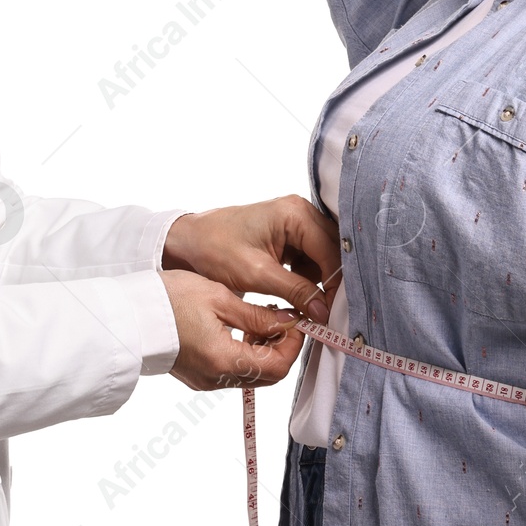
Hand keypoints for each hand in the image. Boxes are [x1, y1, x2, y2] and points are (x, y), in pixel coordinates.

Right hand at [159, 270, 305, 390]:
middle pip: (268, 376)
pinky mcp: (198, 376)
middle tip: (283, 319)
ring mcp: (206, 380)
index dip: (294, 345)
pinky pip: (234, 371)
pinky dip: (246, 353)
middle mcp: (216, 378)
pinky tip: (242, 328)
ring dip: (265, 351)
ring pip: (252, 374)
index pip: (277, 366)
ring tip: (261, 318)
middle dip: (282, 348)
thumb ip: (258, 314)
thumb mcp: (219, 298)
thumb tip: (288, 322)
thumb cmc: (168, 299)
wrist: (129, 313)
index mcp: (223, 360)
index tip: (296, 321)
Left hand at [162, 194, 341, 322]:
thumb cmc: (215, 250)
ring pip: (323, 257)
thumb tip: (323, 312)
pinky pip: (309, 258)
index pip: (330, 250)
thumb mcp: (256, 274)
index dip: (336, 283)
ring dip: (320, 282)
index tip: (335, 312)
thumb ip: (294, 291)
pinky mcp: (289, 235)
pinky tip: (302, 296)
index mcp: (294, 213)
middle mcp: (300, 212)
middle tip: (330, 314)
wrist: (189, 241)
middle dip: (331, 283)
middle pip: (331, 251)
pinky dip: (308, 278)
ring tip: (315, 308)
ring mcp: (295, 222)